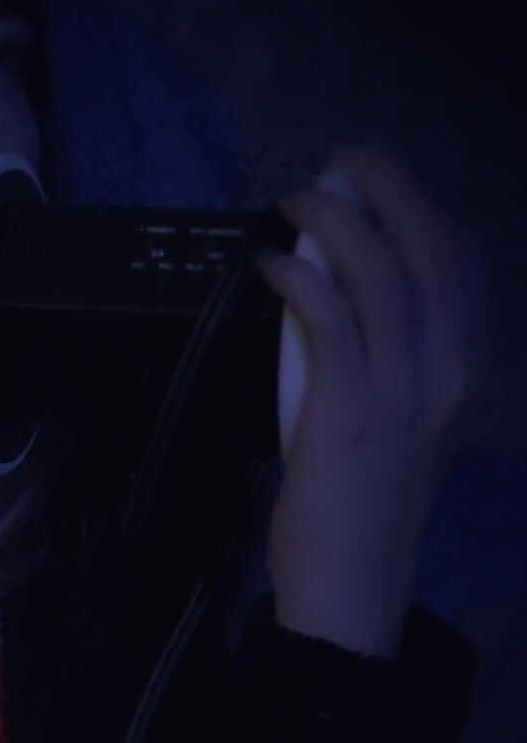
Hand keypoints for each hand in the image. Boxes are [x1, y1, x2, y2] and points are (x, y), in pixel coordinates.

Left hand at [253, 143, 494, 657]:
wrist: (354, 583)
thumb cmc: (363, 504)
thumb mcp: (400, 418)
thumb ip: (389, 357)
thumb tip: (343, 287)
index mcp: (472, 369)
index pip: (465, 262)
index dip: (423, 206)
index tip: (381, 180)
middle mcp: (453, 370)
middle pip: (435, 247)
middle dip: (391, 188)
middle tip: (343, 158)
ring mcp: (405, 389)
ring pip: (382, 272)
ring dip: (336, 220)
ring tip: (295, 198)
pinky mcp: (348, 410)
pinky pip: (331, 317)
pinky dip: (300, 276)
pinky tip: (271, 263)